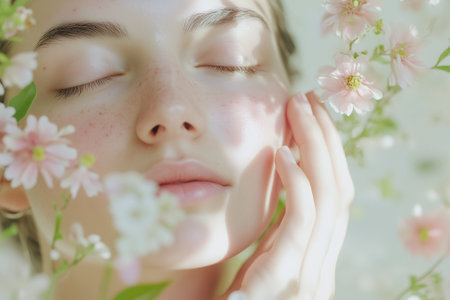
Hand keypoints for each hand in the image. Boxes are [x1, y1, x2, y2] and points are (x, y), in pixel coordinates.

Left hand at [217, 92, 354, 299]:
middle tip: (309, 100)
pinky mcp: (291, 282)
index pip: (332, 195)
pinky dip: (298, 185)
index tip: (310, 116)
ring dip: (315, 149)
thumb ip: (273, 231)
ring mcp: (311, 275)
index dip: (326, 152)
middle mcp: (321, 263)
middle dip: (326, 141)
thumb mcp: (259, 260)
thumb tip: (277, 186)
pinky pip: (303, 224)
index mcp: (314, 256)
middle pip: (337, 190)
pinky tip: (285, 154)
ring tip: (299, 112)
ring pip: (328, 199)